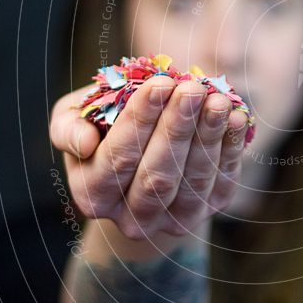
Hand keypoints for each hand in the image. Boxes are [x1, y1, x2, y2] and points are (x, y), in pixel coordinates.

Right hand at [49, 75, 247, 238]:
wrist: (143, 155)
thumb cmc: (104, 128)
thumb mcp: (74, 120)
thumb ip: (68, 128)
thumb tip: (85, 143)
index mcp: (93, 195)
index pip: (117, 159)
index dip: (140, 121)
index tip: (160, 83)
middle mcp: (132, 218)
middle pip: (157, 176)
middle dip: (176, 127)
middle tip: (192, 87)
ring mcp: (174, 219)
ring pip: (194, 180)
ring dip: (208, 136)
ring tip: (217, 99)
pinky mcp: (210, 208)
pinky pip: (222, 179)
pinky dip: (231, 147)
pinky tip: (234, 116)